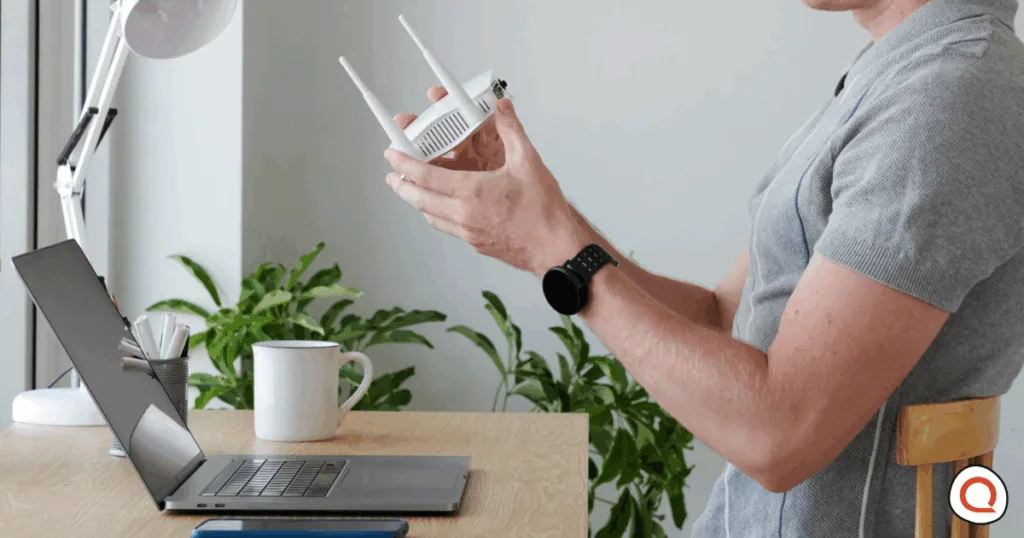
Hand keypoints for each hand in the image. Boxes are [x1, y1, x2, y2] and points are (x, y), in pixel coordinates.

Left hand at [385, 98, 593, 276]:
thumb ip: (512, 130)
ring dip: (417, 201)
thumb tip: (503, 108)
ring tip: (411, 189)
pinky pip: (446, 226)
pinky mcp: (475, 243)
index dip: (404, 164)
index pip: (426, 176)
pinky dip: (436, 214)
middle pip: (419, 199)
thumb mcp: (528, 162)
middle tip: (392, 175)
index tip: (392, 156)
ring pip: (430, 215)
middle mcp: (463, 214)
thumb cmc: (543, 211)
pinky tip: (441, 207)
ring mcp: (467, 231)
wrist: (555, 248)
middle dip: (401, 185)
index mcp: (471, 192)